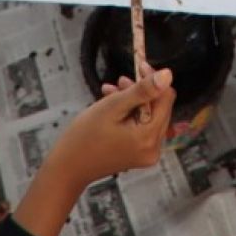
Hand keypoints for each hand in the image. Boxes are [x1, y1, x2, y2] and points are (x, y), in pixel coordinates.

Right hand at [12, 64, 174, 235]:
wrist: (68, 168)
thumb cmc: (84, 137)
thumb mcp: (113, 107)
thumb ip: (141, 90)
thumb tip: (168, 75)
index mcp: (149, 137)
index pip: (166, 99)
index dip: (154, 80)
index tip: (139, 67)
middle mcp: (153, 149)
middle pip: (159, 108)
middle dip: (140, 92)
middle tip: (120, 81)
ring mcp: (146, 154)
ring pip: (149, 115)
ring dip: (132, 101)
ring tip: (111, 93)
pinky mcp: (139, 154)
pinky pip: (141, 127)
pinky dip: (129, 114)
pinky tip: (112, 107)